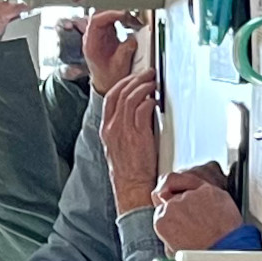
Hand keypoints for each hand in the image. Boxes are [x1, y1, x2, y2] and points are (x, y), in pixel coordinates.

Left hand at [84, 12, 140, 92]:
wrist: (106, 84)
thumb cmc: (109, 77)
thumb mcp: (120, 65)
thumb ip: (126, 50)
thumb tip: (132, 37)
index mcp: (90, 44)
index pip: (96, 20)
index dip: (110, 14)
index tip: (124, 15)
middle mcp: (92, 37)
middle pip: (100, 14)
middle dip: (116, 12)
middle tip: (131, 17)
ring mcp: (98, 34)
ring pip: (106, 16)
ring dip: (120, 15)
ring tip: (132, 20)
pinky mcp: (106, 34)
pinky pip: (112, 21)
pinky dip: (122, 20)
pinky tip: (130, 23)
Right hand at [101, 71, 162, 209]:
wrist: (131, 186)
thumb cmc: (128, 168)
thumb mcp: (118, 145)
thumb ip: (123, 127)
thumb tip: (136, 110)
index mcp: (106, 129)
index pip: (110, 97)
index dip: (123, 83)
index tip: (134, 78)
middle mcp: (112, 128)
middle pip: (121, 94)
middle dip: (135, 80)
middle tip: (148, 75)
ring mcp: (124, 131)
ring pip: (131, 99)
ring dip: (144, 87)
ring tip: (153, 83)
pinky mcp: (138, 136)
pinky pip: (142, 111)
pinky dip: (149, 102)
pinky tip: (155, 101)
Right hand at [152, 169, 243, 251]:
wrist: (225, 250)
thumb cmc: (203, 254)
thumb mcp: (175, 251)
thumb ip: (167, 234)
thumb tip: (170, 228)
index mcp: (161, 221)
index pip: (162, 208)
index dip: (175, 214)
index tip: (183, 219)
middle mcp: (172, 206)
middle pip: (174, 198)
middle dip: (184, 206)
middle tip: (197, 218)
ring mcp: (190, 196)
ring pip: (189, 190)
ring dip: (197, 200)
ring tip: (208, 216)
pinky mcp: (207, 189)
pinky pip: (204, 186)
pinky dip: (210, 194)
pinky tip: (214, 206)